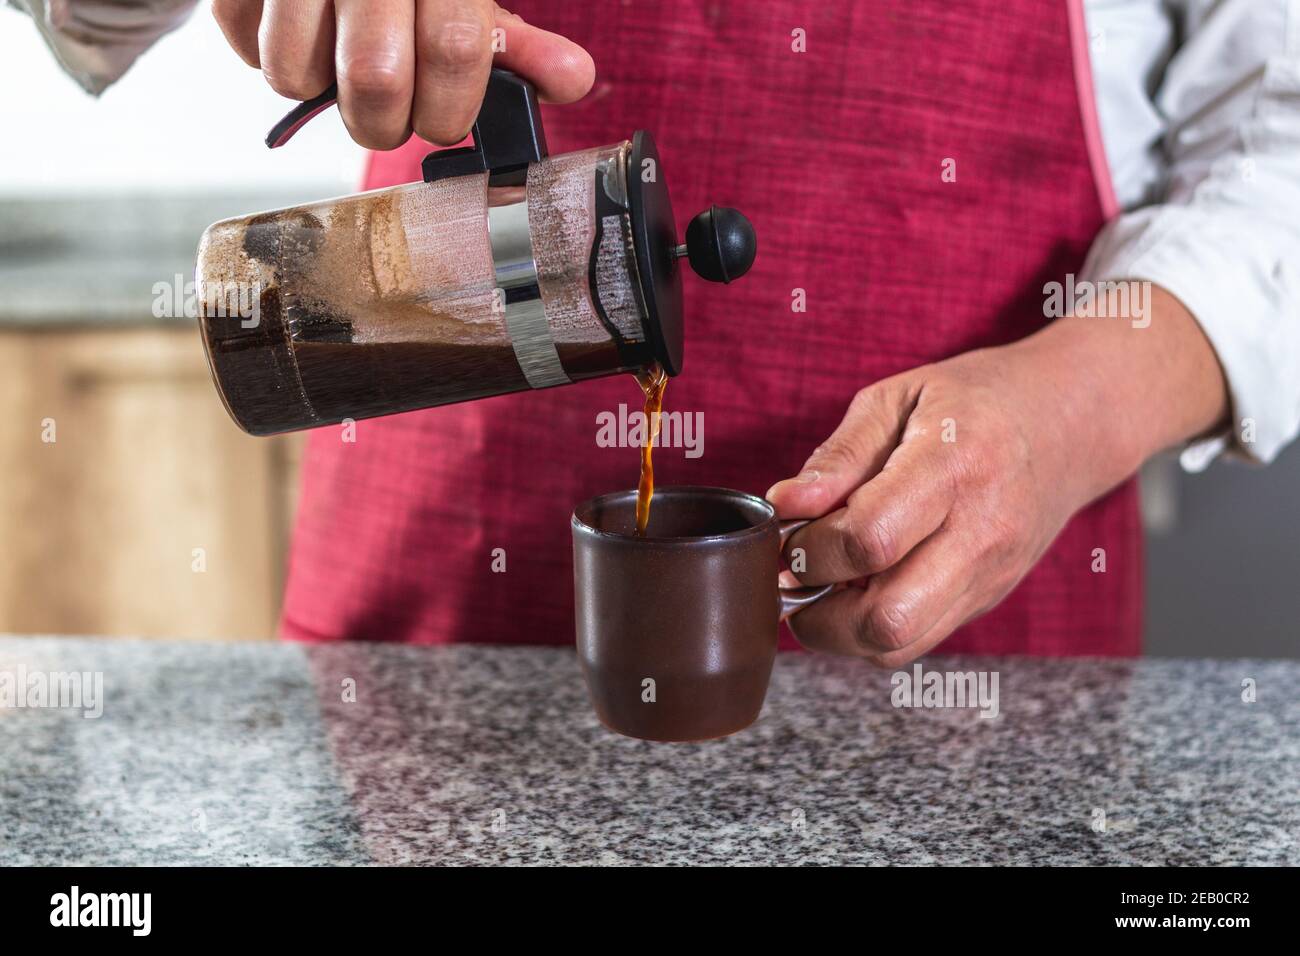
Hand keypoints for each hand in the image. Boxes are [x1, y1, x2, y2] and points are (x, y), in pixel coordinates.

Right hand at [212, 1, 594, 148]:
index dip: (450, 108)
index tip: (443, 118)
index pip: (457, 51)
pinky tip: (299, 37)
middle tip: (390, 111)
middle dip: (383, 123)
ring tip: (339, 64)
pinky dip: (268, 61)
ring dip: (320, 93)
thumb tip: (572, 81)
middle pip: (374, 80)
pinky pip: (245, 47)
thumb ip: (512, 42)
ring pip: (296, 73)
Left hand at [768, 284, 1227, 666]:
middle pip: (887, 617)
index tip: (788, 533)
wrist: (1070, 424)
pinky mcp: (988, 598)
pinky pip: (917, 639)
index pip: (870, 539)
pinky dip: (870, 628)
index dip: (810, 549)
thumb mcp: (897, 399)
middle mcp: (981, 532)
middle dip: (818, 611)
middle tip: (795, 576)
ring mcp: (991, 575)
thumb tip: (784, 506)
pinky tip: (858, 587)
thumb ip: (838, 456)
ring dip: (839, 630)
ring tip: (823, 584)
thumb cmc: (974, 402)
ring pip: (899, 644)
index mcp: (954, 466)